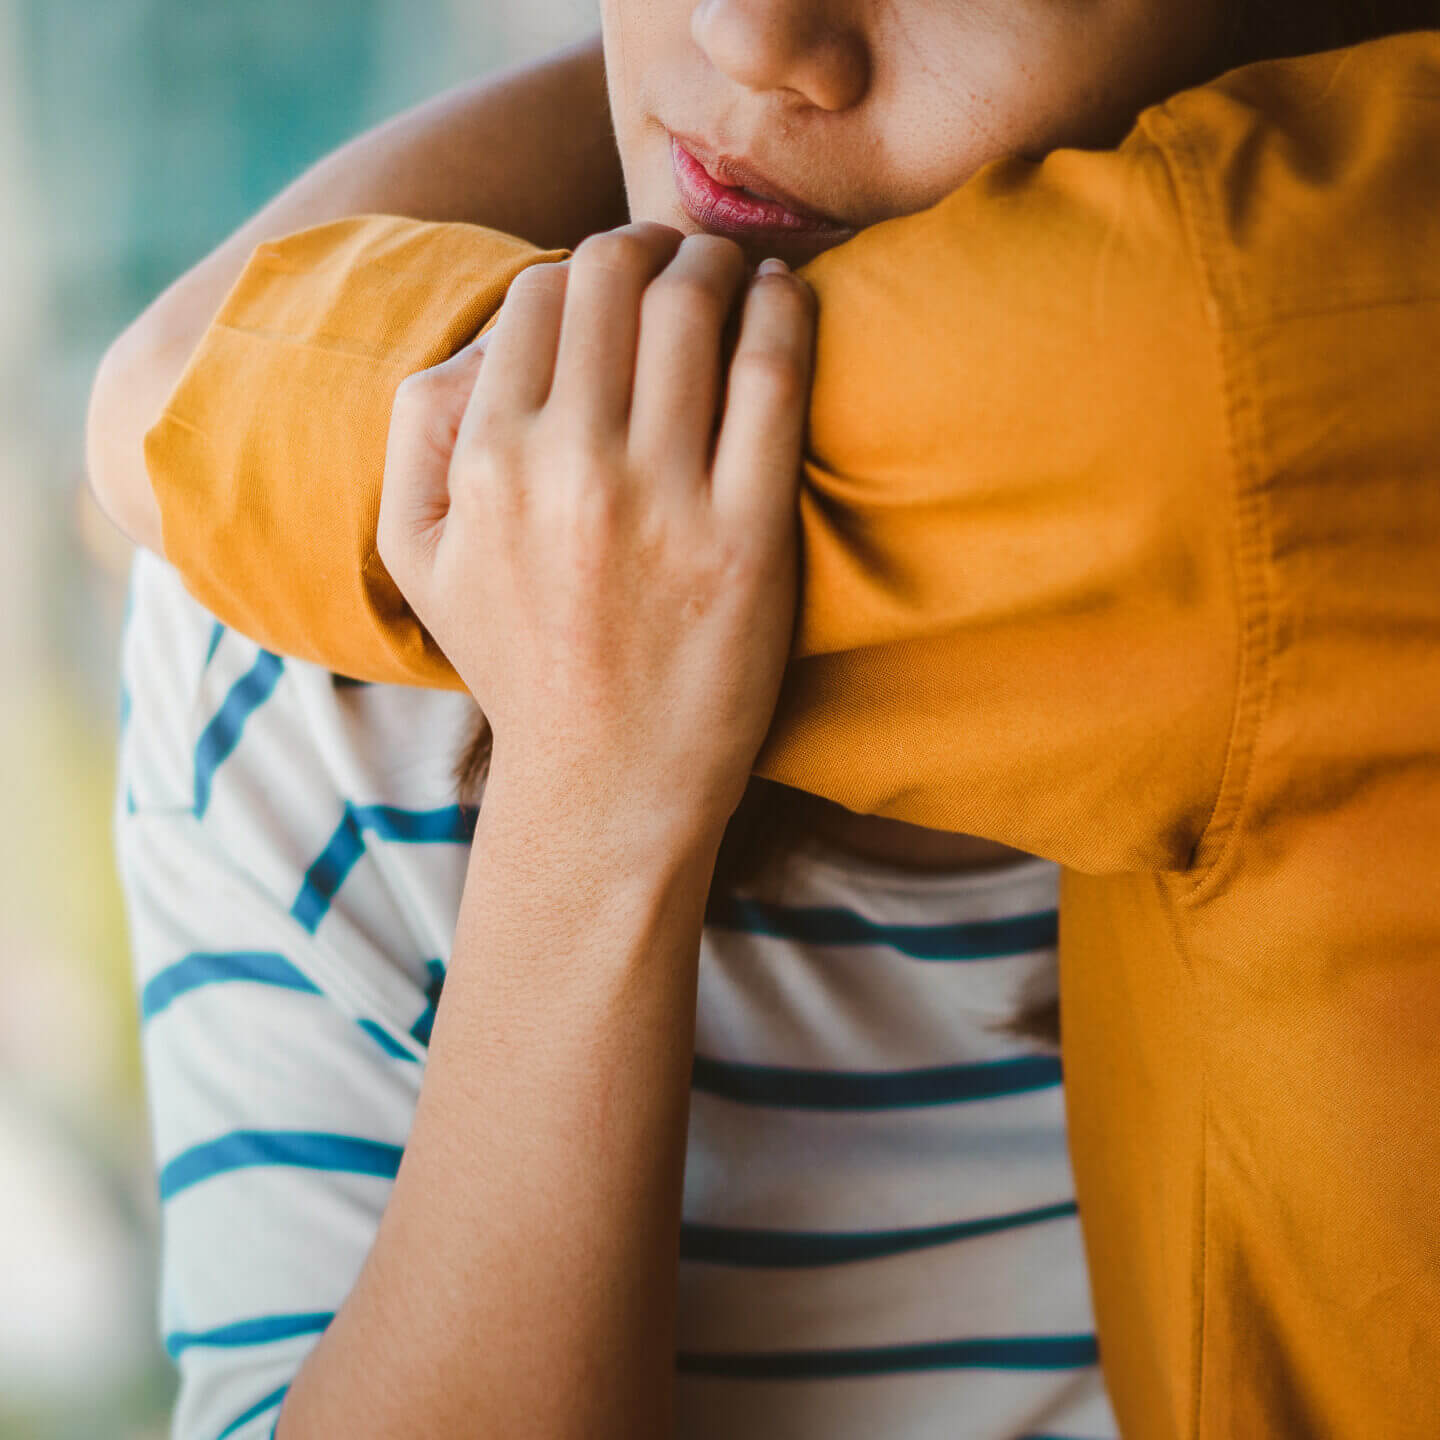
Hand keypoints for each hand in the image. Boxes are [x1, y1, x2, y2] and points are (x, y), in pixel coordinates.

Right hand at [377, 221, 816, 857]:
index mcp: (485, 462)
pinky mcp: (746, 537)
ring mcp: (661, 502)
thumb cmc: (519, 661)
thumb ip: (417, 432)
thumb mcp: (418, 556)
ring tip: (738, 276)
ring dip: (720, 263)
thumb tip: (486, 332)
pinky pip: (773, 377)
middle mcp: (567, 468)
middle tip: (682, 261)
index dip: (583, 266)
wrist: (608, 783)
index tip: (619, 281)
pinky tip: (787, 302)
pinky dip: (786, 312)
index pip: (538, 293)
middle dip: (651, 246)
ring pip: (694, 306)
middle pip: (615, 278)